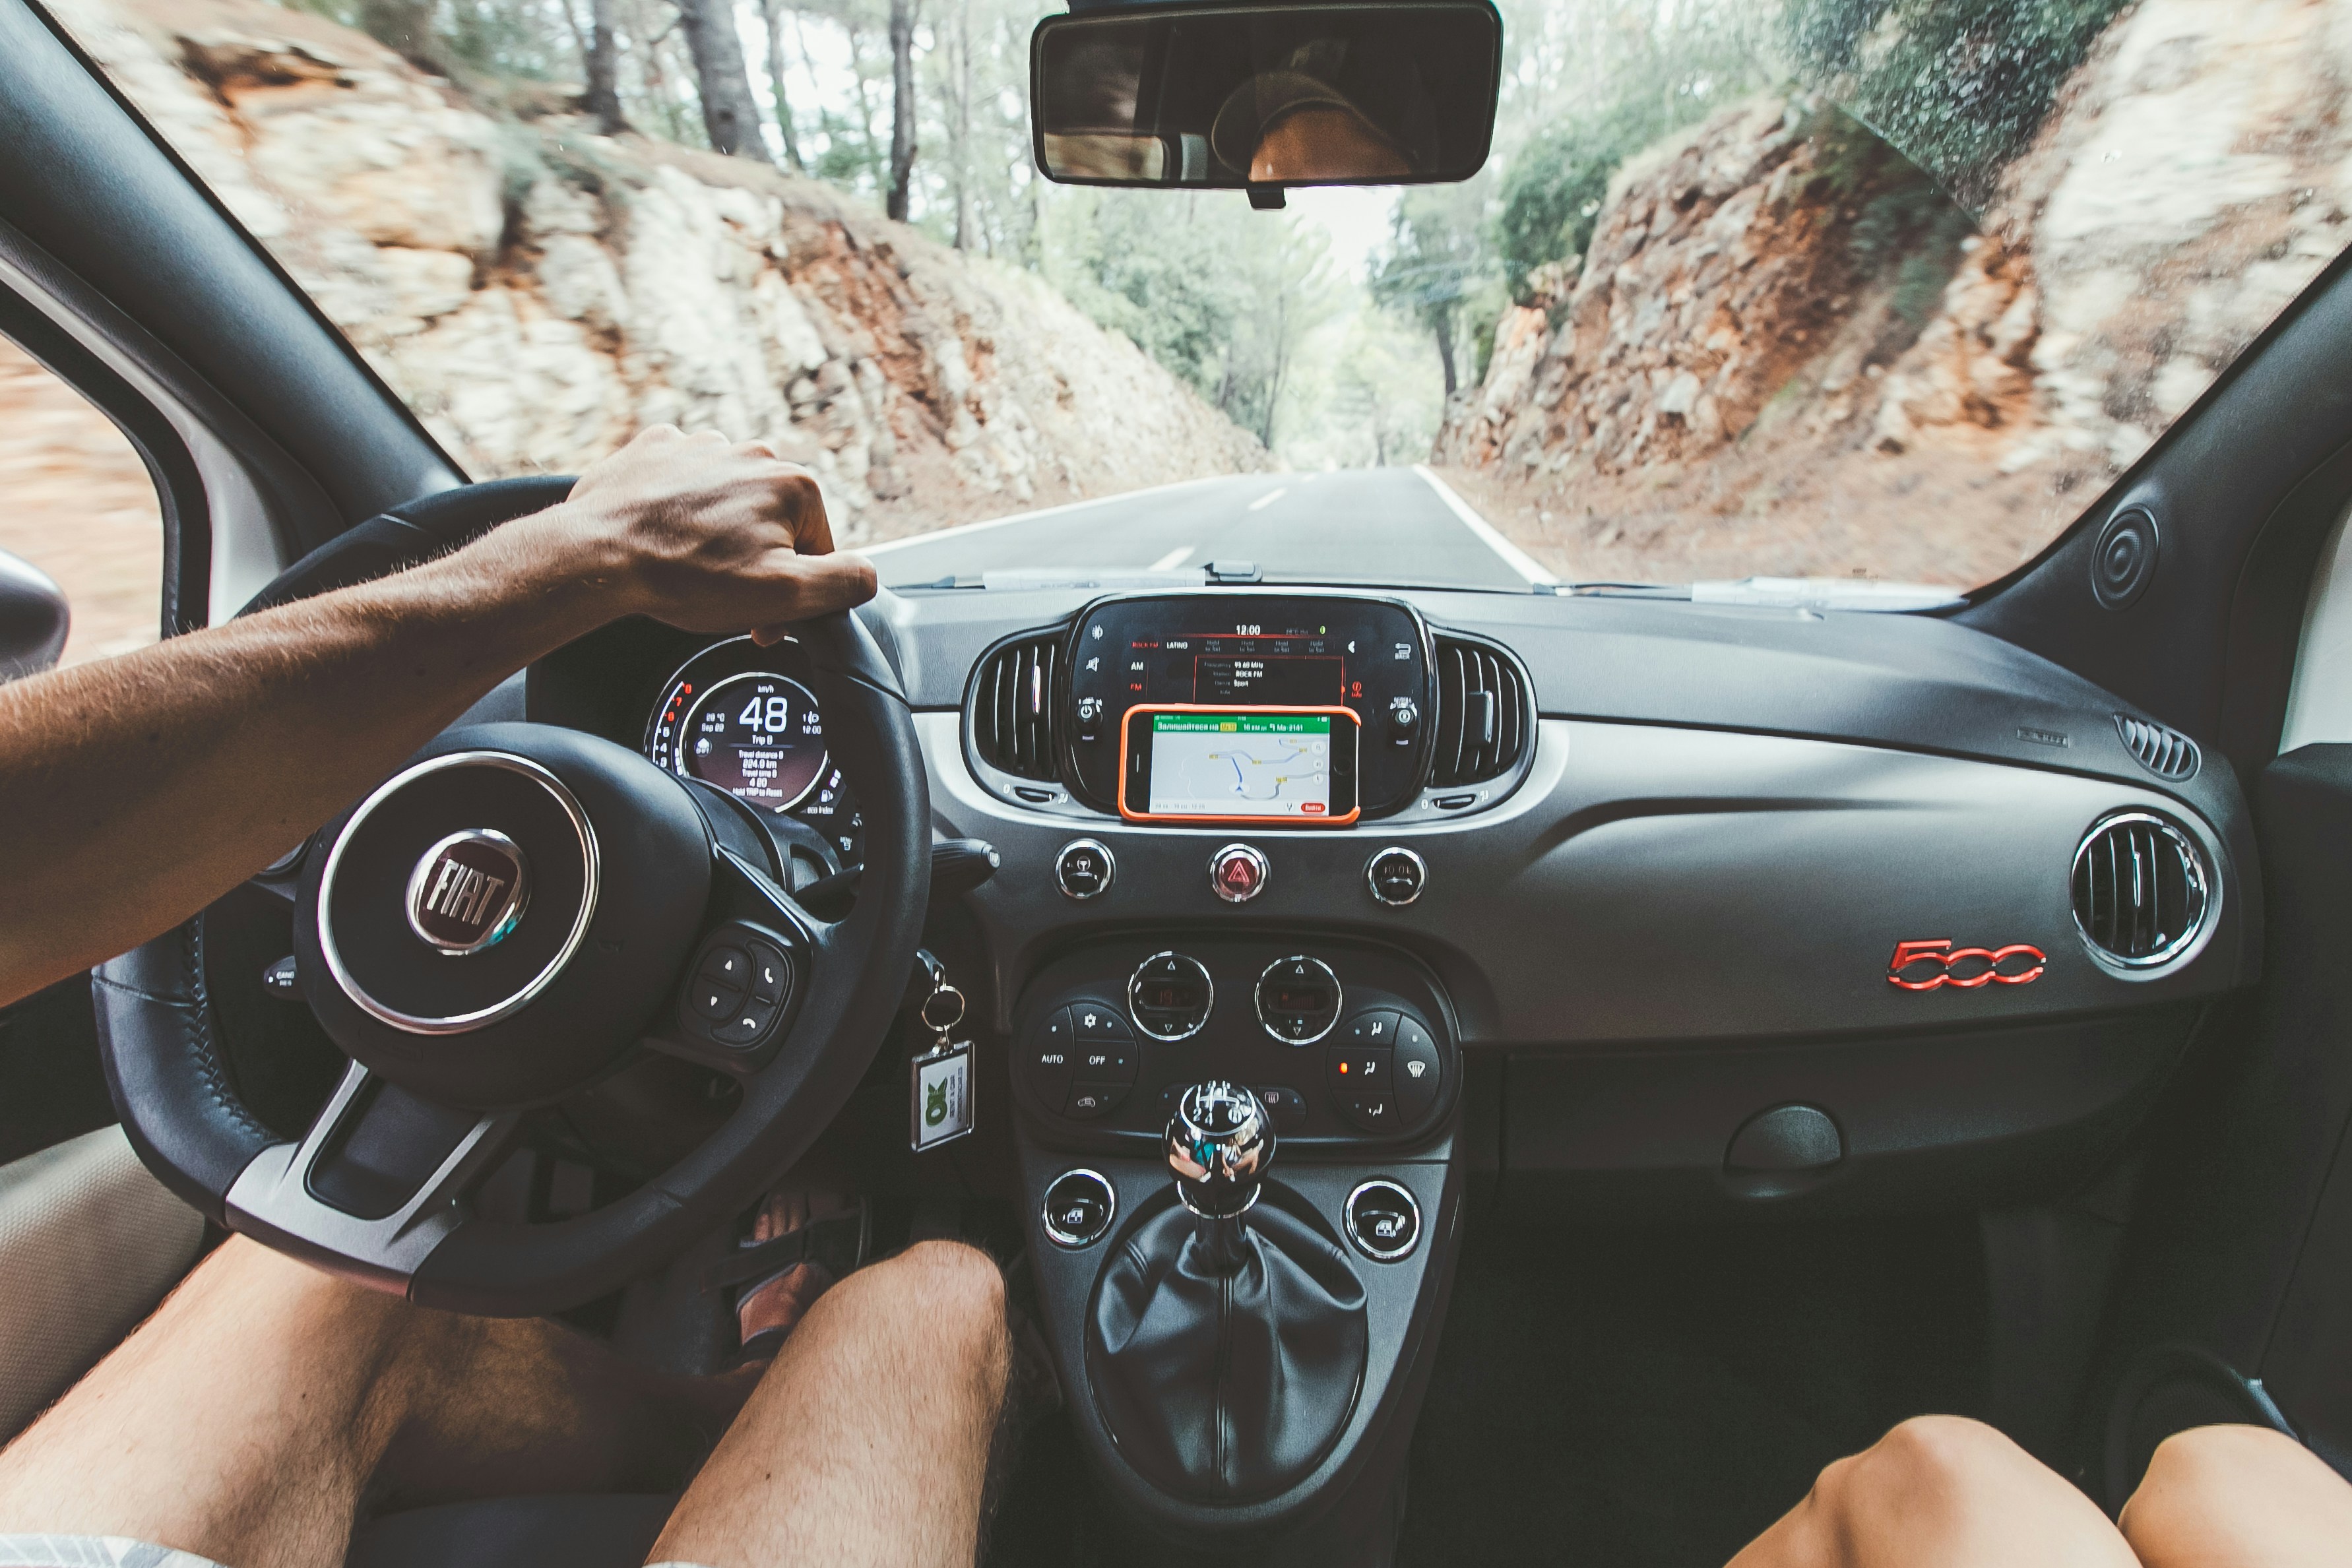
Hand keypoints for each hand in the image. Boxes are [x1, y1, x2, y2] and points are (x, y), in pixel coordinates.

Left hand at [540, 425, 877, 639]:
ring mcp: (700, 446)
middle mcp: (751, 453)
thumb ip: (845, 583)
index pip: (817, 550)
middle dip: (755, 563)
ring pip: (728, 505)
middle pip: (773, 525)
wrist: (595, 556)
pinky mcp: (655, 449)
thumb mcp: (786, 596)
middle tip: (720, 595)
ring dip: (716, 537)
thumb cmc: (684, 577)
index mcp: (793, 484)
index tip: (761, 614)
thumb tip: (867, 575)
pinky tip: (662, 538)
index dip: (793, 591)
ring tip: (686, 568)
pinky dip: (677, 512)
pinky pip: (682, 486)